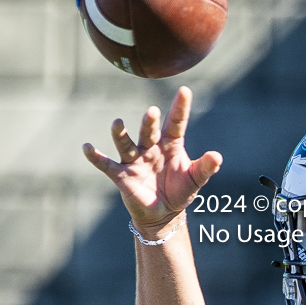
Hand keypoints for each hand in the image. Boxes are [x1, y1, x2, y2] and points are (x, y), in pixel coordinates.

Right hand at [83, 86, 221, 237]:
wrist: (164, 213)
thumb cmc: (180, 191)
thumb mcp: (195, 179)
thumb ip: (206, 167)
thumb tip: (217, 157)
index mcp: (171, 145)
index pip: (176, 123)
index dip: (180, 108)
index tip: (185, 91)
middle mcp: (151, 148)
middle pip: (149, 132)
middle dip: (149, 122)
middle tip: (152, 112)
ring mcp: (135, 160)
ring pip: (126, 144)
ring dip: (121, 134)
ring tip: (118, 123)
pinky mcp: (122, 175)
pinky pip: (107, 164)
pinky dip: (96, 157)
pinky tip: (87, 147)